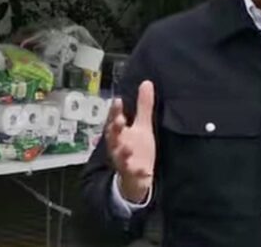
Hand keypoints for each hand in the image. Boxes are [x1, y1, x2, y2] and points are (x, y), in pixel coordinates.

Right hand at [106, 80, 155, 203]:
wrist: (136, 177)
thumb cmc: (137, 148)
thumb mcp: (142, 125)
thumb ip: (143, 105)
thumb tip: (146, 83)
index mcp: (120, 133)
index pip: (115, 120)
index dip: (115, 111)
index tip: (117, 101)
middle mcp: (118, 146)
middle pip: (114, 136)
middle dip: (115, 128)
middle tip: (119, 120)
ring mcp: (124, 161)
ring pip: (120, 156)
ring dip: (123, 151)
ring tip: (128, 147)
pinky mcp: (132, 174)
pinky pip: (134, 174)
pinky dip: (138, 173)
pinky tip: (145, 171)